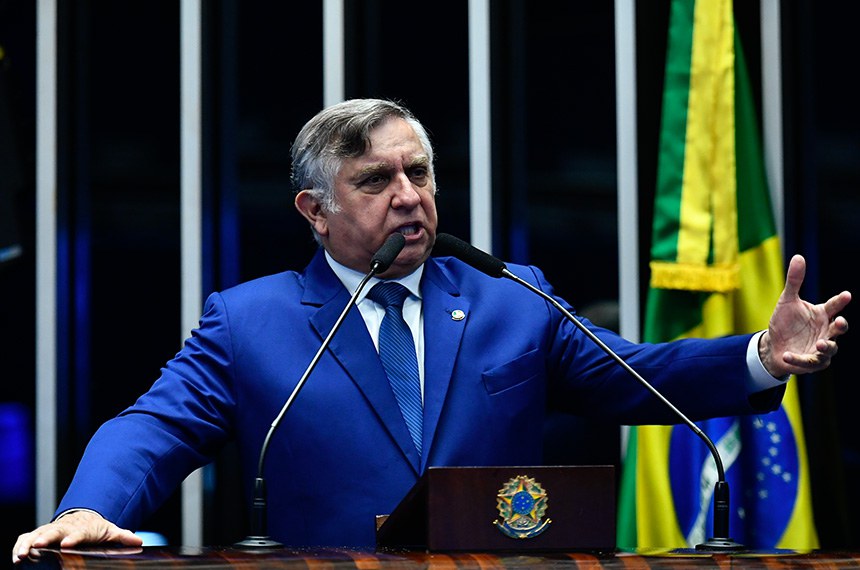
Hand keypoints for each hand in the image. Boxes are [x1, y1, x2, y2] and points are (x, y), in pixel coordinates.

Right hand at [12, 510, 142, 563]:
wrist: (83, 518)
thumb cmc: (96, 528)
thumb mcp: (110, 531)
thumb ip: (123, 536)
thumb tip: (138, 541)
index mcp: (83, 528)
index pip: (79, 533)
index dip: (73, 538)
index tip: (66, 544)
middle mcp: (64, 528)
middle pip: (54, 532)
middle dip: (46, 538)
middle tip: (38, 546)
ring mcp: (51, 531)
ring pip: (36, 534)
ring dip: (28, 544)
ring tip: (21, 555)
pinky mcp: (40, 535)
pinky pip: (26, 537)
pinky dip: (20, 545)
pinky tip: (17, 556)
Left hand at [759, 254, 850, 377]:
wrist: (774, 345)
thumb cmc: (785, 322)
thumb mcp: (787, 300)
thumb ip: (795, 281)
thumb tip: (798, 256)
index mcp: (822, 315)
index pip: (834, 306)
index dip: (840, 301)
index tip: (846, 295)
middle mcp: (825, 331)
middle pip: (838, 329)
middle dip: (841, 326)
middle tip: (840, 322)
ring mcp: (820, 348)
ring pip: (830, 349)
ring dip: (827, 347)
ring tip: (820, 343)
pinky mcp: (811, 362)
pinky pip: (808, 362)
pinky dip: (799, 359)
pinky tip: (789, 355)